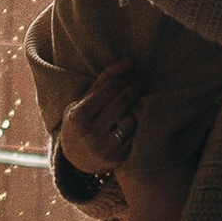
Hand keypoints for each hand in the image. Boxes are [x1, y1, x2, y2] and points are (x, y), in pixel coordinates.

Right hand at [60, 58, 141, 189]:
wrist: (76, 156)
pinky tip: (136, 119)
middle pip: (121, 103)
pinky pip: (135, 136)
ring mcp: (104, 149)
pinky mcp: (118, 159)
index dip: (125, 78)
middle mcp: (90, 134)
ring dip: (136, 109)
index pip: (108, 90)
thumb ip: (105, 78)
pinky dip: (137, 125)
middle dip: (135, 87)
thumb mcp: (84, 99)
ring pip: (131, 119)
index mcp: (78, 117)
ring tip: (135, 103)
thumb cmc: (82, 120)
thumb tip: (130, 60)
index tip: (137, 71)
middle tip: (145, 78)